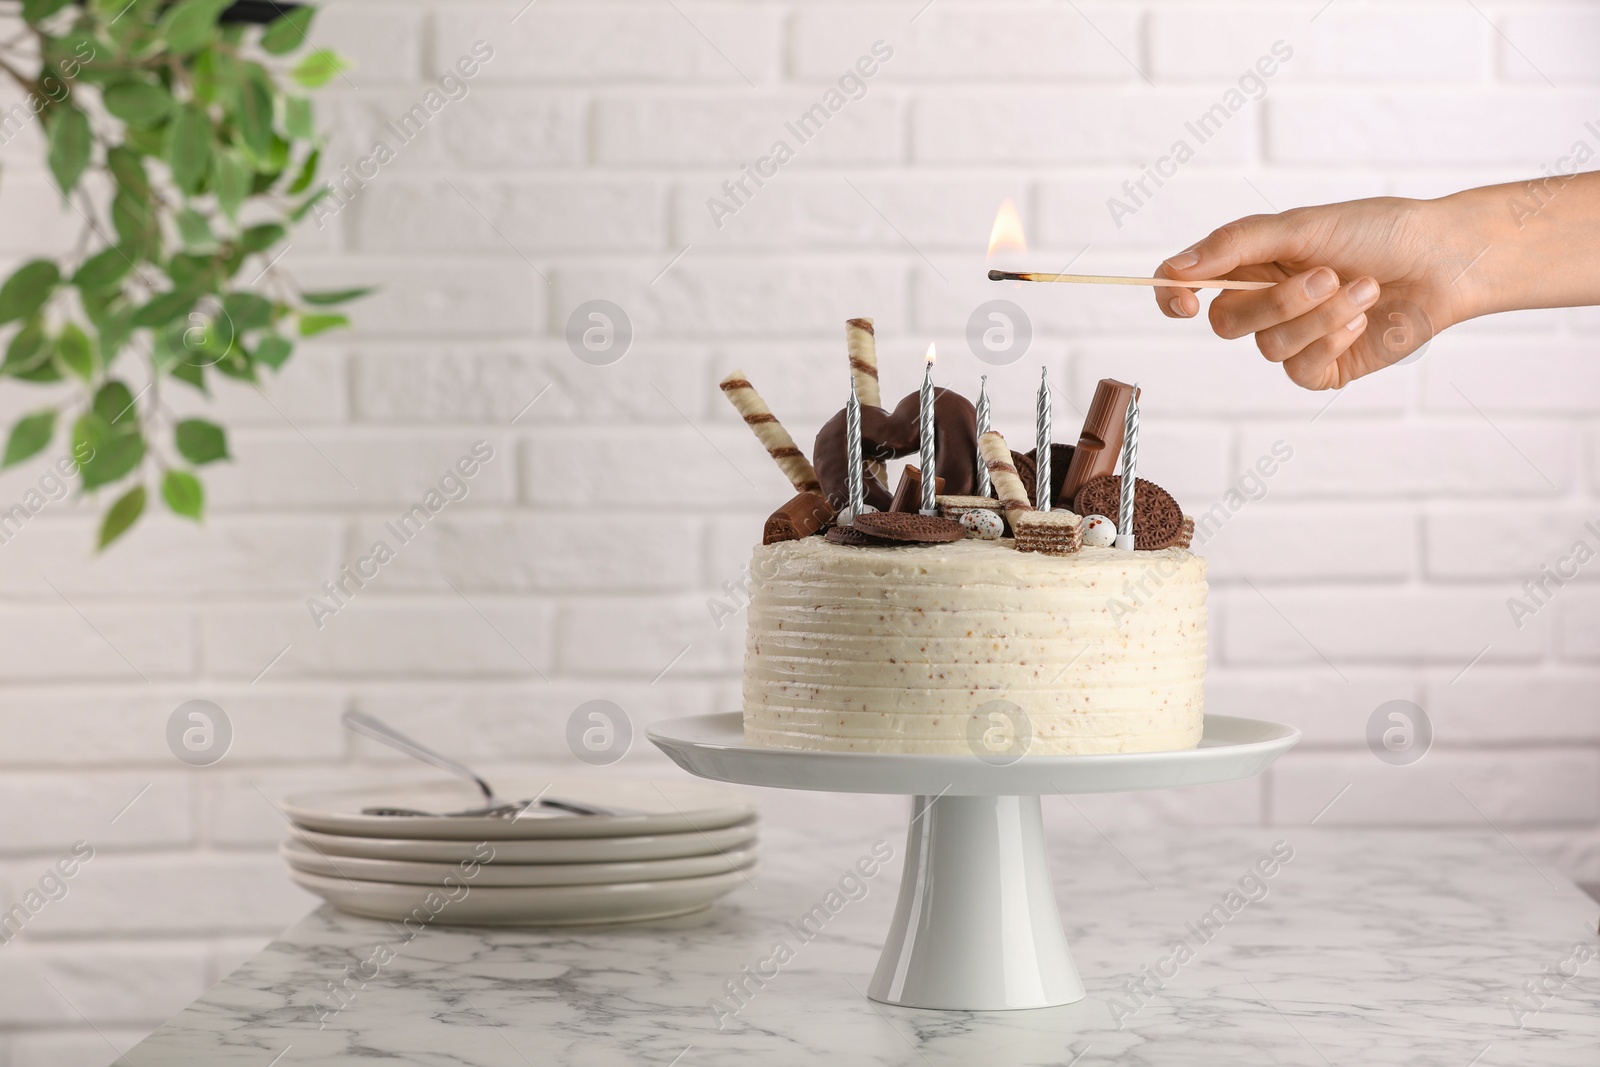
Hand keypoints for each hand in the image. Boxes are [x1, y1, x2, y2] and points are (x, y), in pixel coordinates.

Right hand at [1154, 197, 1476, 389]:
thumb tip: (1177, 270)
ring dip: (1319, 318)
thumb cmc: (1377, 231)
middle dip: (1278, 302)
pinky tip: (1362, 320)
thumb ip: (1235, 245)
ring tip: (1364, 290)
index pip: (1186, 285)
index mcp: (1249, 262)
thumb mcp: (1300, 226)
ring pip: (1268, 347)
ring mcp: (1292, 338)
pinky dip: (1332, 341)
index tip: (1186, 302)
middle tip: (1326, 275)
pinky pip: (1300, 369)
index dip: (1174, 297)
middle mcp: (1264, 302)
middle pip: (1227, 322)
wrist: (1444, 259)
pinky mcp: (1322, 367)